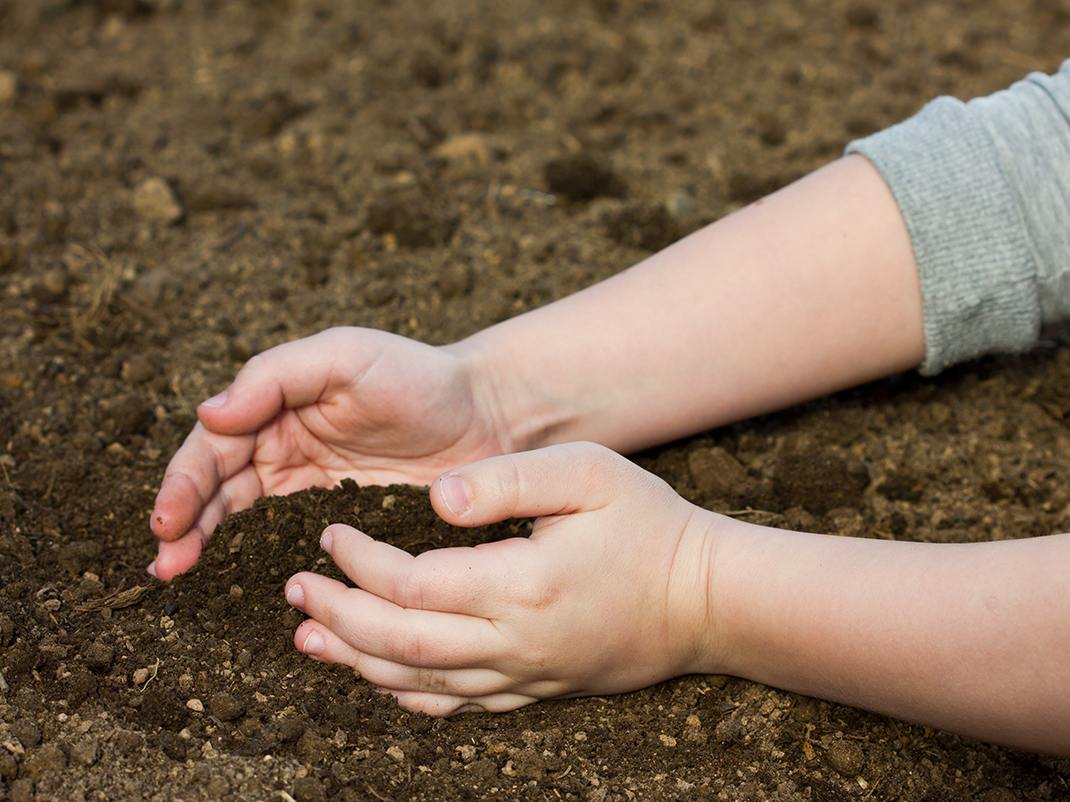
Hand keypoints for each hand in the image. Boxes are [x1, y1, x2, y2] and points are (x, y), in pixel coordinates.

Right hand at [150, 327, 505, 579]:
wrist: (488, 414)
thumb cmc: (417, 375)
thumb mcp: (346, 356)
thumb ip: (276, 376)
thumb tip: (209, 413)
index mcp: (275, 410)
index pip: (214, 448)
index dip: (185, 484)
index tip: (167, 521)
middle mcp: (285, 451)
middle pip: (218, 491)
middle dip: (184, 525)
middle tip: (166, 565)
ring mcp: (313, 492)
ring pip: (246, 522)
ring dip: (209, 548)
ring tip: (181, 577)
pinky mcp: (345, 525)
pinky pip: (293, 546)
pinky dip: (262, 565)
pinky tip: (247, 589)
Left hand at [283, 442, 720, 715]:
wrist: (705, 600)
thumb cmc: (647, 526)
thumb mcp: (587, 473)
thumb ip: (505, 480)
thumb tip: (432, 499)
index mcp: (520, 585)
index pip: (409, 584)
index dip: (358, 561)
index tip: (329, 532)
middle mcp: (514, 643)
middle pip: (398, 643)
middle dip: (337, 616)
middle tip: (294, 590)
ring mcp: (523, 676)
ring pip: (417, 684)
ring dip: (355, 660)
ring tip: (309, 637)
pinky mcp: (535, 690)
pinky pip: (455, 706)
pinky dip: (404, 694)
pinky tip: (376, 678)